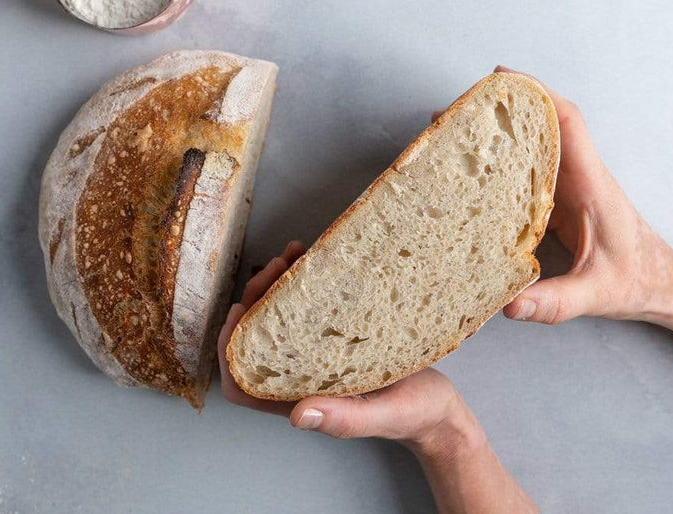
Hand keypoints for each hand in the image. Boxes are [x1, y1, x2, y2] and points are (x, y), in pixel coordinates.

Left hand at [218, 243, 479, 456]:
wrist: (442, 407)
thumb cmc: (414, 415)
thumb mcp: (383, 416)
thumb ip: (343, 420)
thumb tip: (297, 418)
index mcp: (301, 399)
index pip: (242, 384)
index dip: (231, 348)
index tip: (241, 309)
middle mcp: (300, 376)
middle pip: (257, 340)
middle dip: (257, 299)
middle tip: (278, 264)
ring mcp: (317, 356)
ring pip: (278, 321)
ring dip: (277, 286)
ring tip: (294, 253)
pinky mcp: (336, 338)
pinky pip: (307, 311)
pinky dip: (304, 284)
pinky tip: (315, 261)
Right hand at [461, 67, 672, 329]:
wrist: (664, 288)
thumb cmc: (639, 282)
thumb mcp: (596, 295)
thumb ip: (555, 302)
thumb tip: (509, 305)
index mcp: (591, 184)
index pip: (567, 123)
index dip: (537, 94)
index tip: (502, 78)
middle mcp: (580, 178)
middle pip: (542, 126)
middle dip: (503, 110)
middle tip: (459, 110)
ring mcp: (570, 189)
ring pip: (534, 148)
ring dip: (500, 137)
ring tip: (457, 134)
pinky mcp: (561, 204)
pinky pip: (529, 173)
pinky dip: (503, 166)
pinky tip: (476, 173)